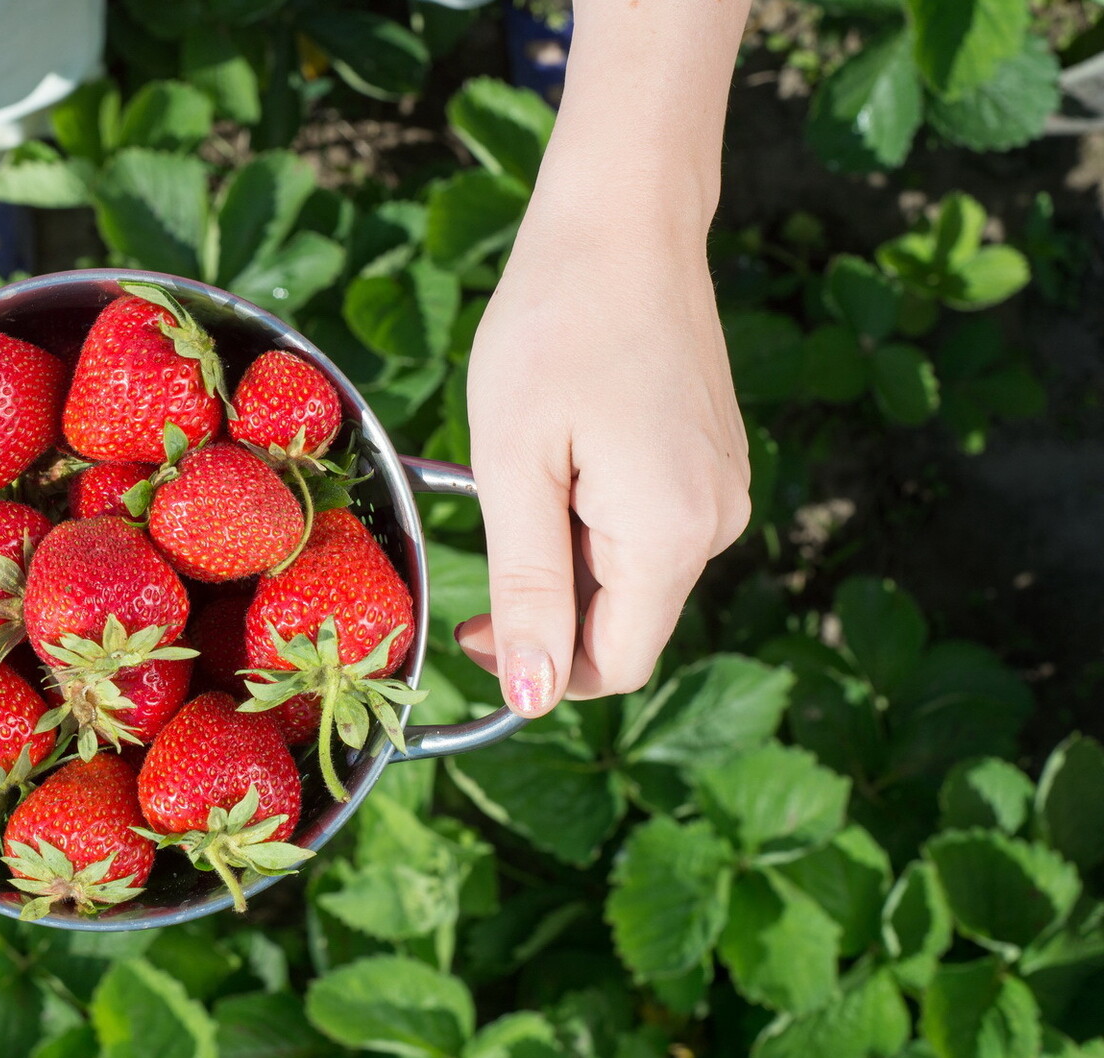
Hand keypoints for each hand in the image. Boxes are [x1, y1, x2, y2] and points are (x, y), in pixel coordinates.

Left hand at [457, 198, 750, 717]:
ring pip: (632, 575)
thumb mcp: (514, 466)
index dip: (538, 670)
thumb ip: (527, 589)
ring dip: (567, 553)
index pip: (615, 665)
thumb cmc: (553, 328)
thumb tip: (531, 698)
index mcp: (673, 536)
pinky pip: (648, 527)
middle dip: (548, 603)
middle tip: (490, 514)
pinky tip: (565, 448)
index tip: (470, 625)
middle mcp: (719, 523)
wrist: (623, 220)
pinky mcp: (714, 460)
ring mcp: (725, 490)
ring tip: (530, 463)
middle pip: (625, 623)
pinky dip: (593, 515)